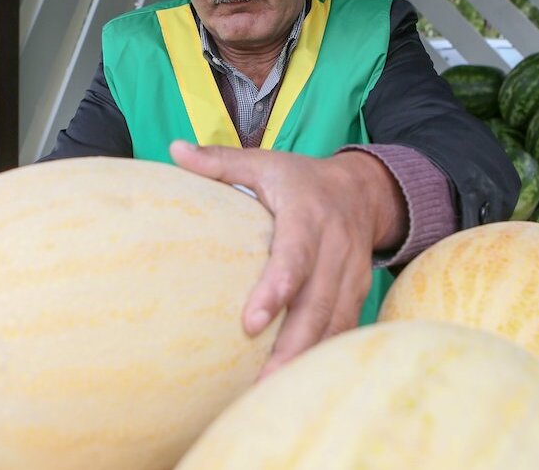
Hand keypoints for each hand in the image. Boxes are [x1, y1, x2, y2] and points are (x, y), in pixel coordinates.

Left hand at [169, 140, 406, 377]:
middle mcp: (336, 244)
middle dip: (292, 343)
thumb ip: (219, 161)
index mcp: (309, 213)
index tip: (250, 323)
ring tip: (273, 390)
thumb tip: (174, 149)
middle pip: (318, 301)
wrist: (363, 189)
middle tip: (261, 380)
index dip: (276, 289)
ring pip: (334, 321)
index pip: (295, 256)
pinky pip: (343, 327)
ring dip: (307, 356)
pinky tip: (296, 380)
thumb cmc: (299, 180)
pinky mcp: (358, 291)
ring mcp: (352, 271)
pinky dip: (322, 354)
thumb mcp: (263, 162)